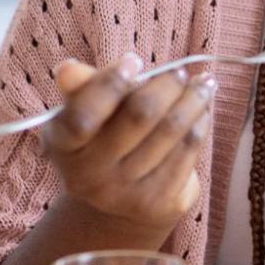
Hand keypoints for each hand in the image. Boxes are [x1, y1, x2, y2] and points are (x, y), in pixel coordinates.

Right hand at [40, 53, 213, 236]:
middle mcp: (87, 176)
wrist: (119, 200)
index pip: (83, 116)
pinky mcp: (157, 203)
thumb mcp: (86, 111)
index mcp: (62, 146)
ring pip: (171, 130)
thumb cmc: (104, 138)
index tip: (134, 60)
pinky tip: (202, 111)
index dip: (110, 83)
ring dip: (193, 99)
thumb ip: (82, 87)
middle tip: (179, 72)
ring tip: (203, 84)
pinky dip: (200, 123)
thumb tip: (68, 70)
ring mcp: (123, 194)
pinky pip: (188, 150)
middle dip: (166, 85)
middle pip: (139, 115)